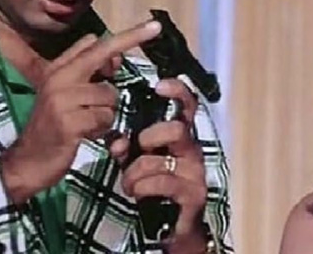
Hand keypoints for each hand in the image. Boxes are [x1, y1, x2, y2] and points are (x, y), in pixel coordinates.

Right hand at [0, 19, 161, 204]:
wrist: (28, 162)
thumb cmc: (51, 127)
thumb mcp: (62, 94)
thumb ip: (83, 70)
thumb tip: (105, 47)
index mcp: (57, 70)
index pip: (94, 44)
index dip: (125, 35)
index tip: (153, 25)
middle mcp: (58, 79)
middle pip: (101, 55)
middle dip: (129, 41)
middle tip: (154, 28)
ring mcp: (61, 100)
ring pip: (109, 95)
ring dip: (107, 113)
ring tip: (91, 123)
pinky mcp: (68, 123)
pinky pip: (104, 118)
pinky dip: (102, 129)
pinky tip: (88, 135)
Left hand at [111, 79, 208, 246]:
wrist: (173, 224)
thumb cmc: (157, 185)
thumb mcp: (137, 161)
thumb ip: (127, 146)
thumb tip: (117, 142)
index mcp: (181, 135)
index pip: (187, 105)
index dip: (178, 91)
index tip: (160, 86)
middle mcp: (193, 149)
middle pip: (177, 128)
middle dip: (149, 137)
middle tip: (138, 149)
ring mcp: (195, 171)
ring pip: (159, 160)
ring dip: (134, 173)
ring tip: (129, 184)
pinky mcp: (193, 194)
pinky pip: (161, 183)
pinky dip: (141, 187)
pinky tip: (138, 194)